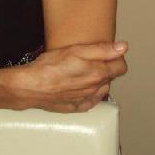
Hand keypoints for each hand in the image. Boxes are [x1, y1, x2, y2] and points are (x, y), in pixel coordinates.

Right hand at [10, 41, 127, 112]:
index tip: (107, 52)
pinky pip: (90, 101)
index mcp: (98, 74)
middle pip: (111, 77)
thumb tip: (123, 47)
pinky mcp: (75, 107)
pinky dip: (89, 93)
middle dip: (106, 67)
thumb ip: (102, 49)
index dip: (116, 57)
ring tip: (83, 70)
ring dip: (98, 80)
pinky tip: (79, 86)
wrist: (31, 87)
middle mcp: (95, 89)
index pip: (121, 67)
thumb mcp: (77, 50)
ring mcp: (86, 100)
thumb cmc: (50, 66)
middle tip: (91, 58)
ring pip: (101, 89)